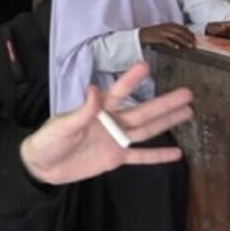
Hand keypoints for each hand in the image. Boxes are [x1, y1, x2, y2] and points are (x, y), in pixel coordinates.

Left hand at [20, 63, 192, 185]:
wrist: (42, 166)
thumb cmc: (49, 140)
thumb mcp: (63, 125)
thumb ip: (83, 110)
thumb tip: (94, 88)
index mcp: (98, 110)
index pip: (119, 92)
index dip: (132, 80)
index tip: (146, 65)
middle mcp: (111, 122)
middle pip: (143, 112)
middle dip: (165, 103)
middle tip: (187, 93)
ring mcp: (115, 141)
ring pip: (147, 130)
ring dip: (167, 123)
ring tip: (187, 113)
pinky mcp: (115, 159)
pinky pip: (140, 157)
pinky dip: (158, 156)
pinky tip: (176, 152)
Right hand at [139, 22, 194, 49]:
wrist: (141, 35)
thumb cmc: (154, 34)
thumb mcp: (165, 31)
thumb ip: (173, 32)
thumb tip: (185, 38)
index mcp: (169, 24)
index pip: (182, 27)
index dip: (190, 33)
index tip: (195, 39)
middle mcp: (166, 27)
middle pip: (180, 31)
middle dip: (189, 37)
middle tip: (194, 44)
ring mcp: (162, 32)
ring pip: (176, 36)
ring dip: (184, 41)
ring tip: (190, 47)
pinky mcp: (157, 37)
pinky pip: (166, 40)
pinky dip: (172, 44)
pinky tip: (177, 47)